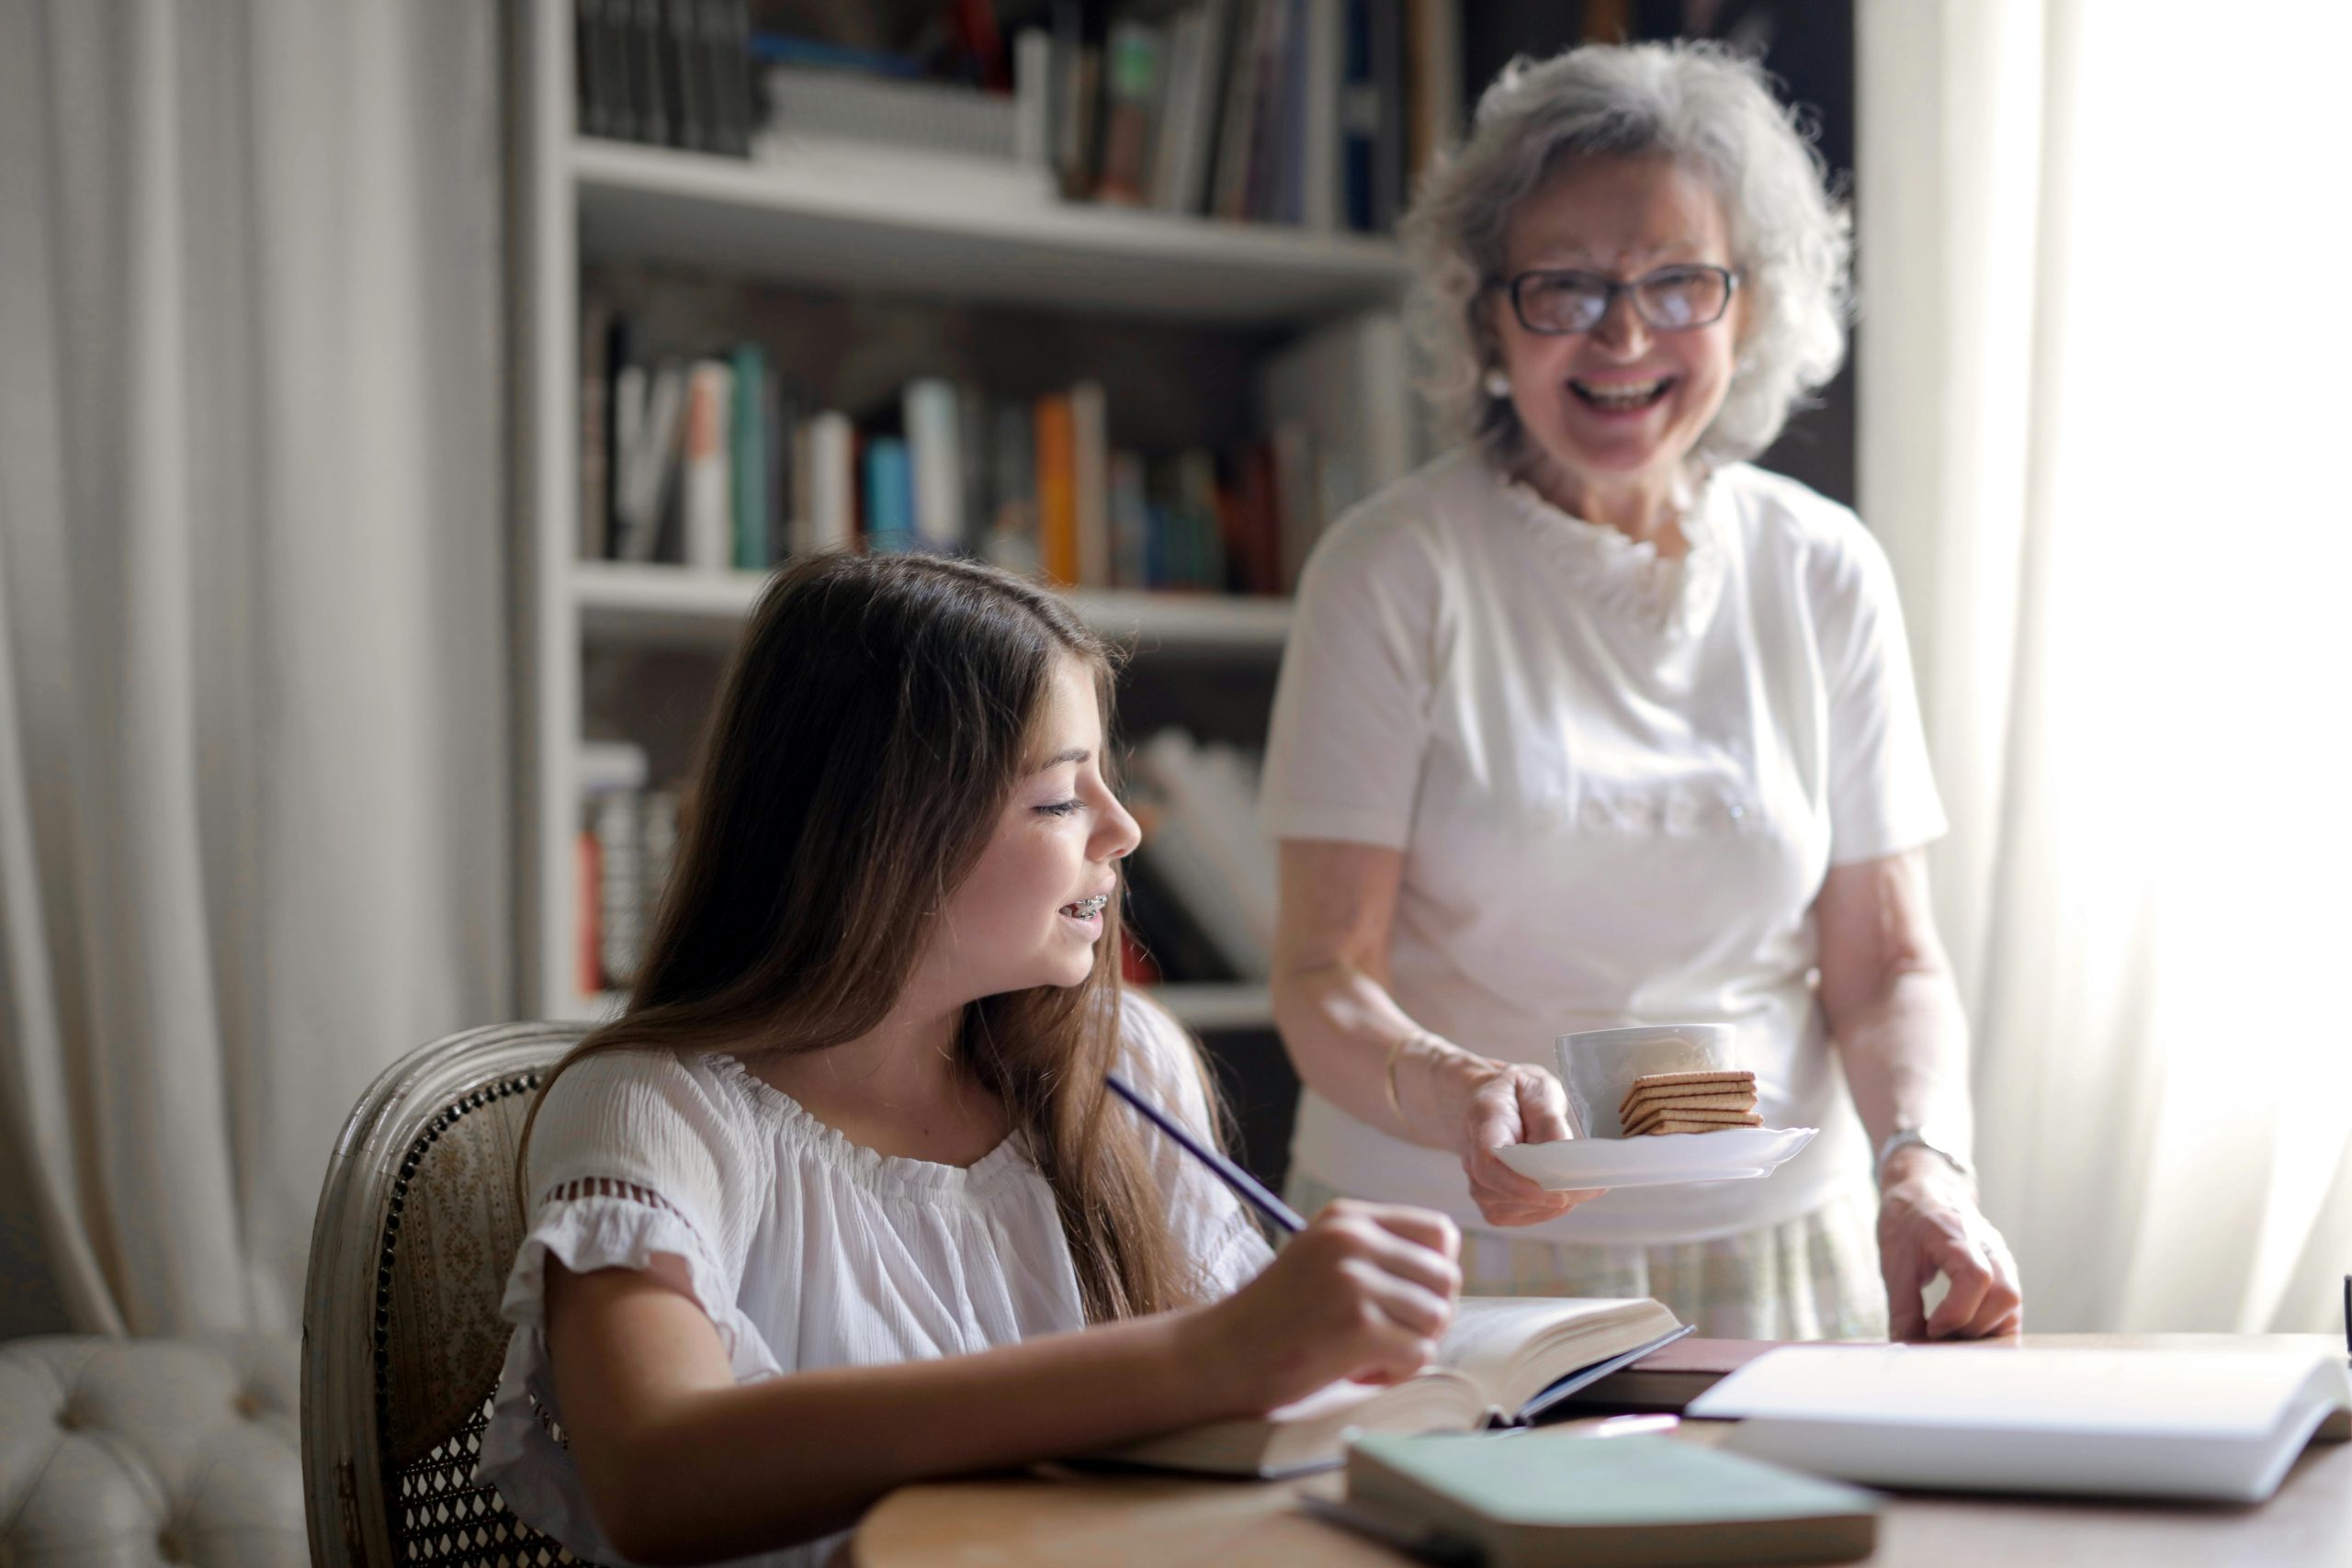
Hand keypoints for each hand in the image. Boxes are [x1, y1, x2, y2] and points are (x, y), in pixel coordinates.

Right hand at [1187, 1199, 1460, 1414]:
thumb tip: (1450, 1276)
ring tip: (1367, 1355)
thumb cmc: (1278, 1319)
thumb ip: (1378, 1255)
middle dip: (1428, 1317)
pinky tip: (1356, 1371)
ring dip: (1410, 1347)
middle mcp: (1353, 1238)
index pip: (1440, 1232)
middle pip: (1446, 1277)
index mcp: (1347, 1218)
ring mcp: (1354, 1279)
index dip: (1435, 1274)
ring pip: (1438, 1317)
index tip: (1402, 1302)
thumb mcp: (1324, 1261)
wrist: (1220, 1355)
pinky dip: (1395, 1373)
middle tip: (1386, 1337)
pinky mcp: (1357, 1325)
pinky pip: (1419, 1353)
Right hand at [1440, 1057, 1606, 1226]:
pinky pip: (1517, 1216)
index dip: (1519, 1186)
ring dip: (1550, 1204)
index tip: (1558, 1195)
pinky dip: (1545, 1210)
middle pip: (1502, 1192)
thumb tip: (1562, 1152)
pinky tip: (1561, 1192)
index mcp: (1482, 1121)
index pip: (1488, 1162)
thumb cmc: (1518, 1094)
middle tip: (1593, 1187)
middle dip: (1550, 1196)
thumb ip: (1548, 1117)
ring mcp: (1477, 1182)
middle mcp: (1470, 1157)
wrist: (1491, 1103)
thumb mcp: (1537, 1088)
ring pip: (1512, 1209)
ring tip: (1581, 1186)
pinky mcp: (1489, 1201)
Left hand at [1877, 1150, 2022, 1339]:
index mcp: (1957, 1234)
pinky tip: (1963, 1333)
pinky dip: (1991, 1328)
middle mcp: (1990, 1247)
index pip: (1976, 1277)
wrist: (1925, 1191)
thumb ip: (1902, 1308)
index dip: (1957, 1311)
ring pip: (2014, 1306)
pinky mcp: (2005, 1274)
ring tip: (1948, 1336)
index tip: (1931, 1328)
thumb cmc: (1907, 1222)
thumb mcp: (1893, 1262)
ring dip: (1984, 1331)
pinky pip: (2011, 1310)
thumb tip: (1904, 1349)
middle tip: (1938, 1334)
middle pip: (2006, 1295)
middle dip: (1972, 1327)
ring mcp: (2002, 1260)